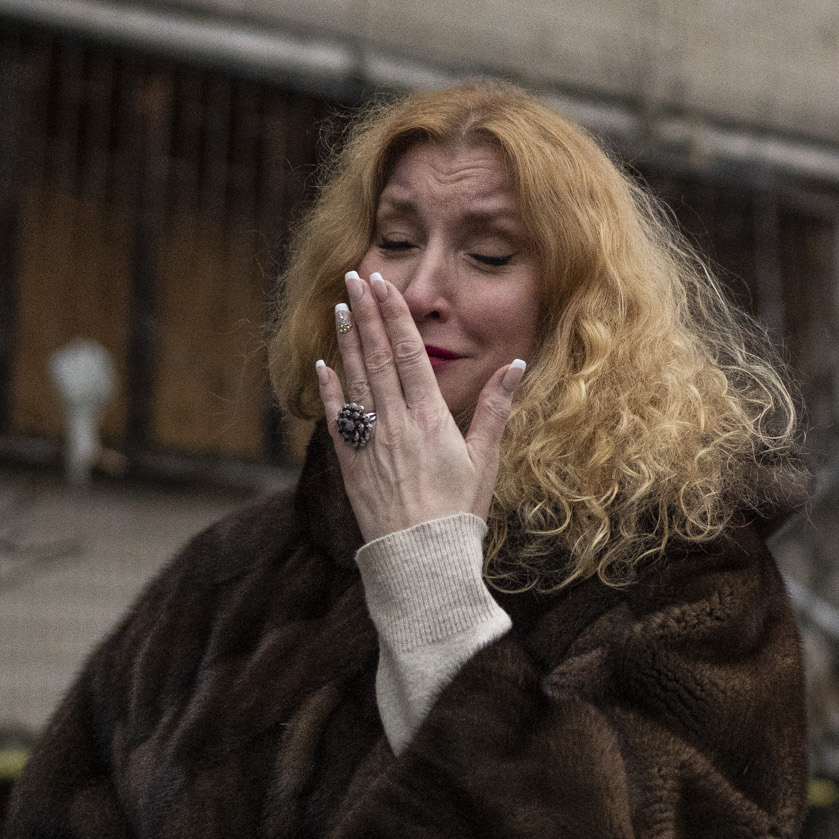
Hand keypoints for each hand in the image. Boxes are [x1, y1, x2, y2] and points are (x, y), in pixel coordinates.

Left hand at [316, 266, 520, 545]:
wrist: (420, 560)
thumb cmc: (459, 512)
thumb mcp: (485, 460)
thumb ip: (495, 408)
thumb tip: (516, 365)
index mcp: (431, 418)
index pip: (409, 353)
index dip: (395, 316)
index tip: (384, 285)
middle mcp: (395, 423)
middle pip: (378, 356)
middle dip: (367, 314)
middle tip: (356, 278)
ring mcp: (368, 442)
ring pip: (354, 379)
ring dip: (347, 341)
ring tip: (341, 307)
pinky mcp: (350, 464)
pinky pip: (335, 418)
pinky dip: (328, 389)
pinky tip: (322, 365)